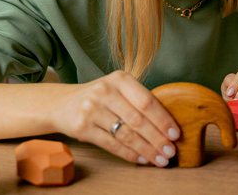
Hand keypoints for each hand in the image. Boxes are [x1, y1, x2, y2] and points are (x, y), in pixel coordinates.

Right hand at [51, 70, 180, 166]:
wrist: (61, 103)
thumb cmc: (100, 97)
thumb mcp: (118, 89)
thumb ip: (139, 100)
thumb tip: (168, 125)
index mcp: (120, 79)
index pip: (147, 101)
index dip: (163, 119)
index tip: (175, 134)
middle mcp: (105, 91)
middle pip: (138, 120)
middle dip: (157, 138)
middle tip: (170, 151)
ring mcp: (91, 109)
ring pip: (126, 134)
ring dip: (146, 149)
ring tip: (159, 159)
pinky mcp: (82, 128)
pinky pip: (112, 144)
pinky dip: (129, 154)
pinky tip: (141, 159)